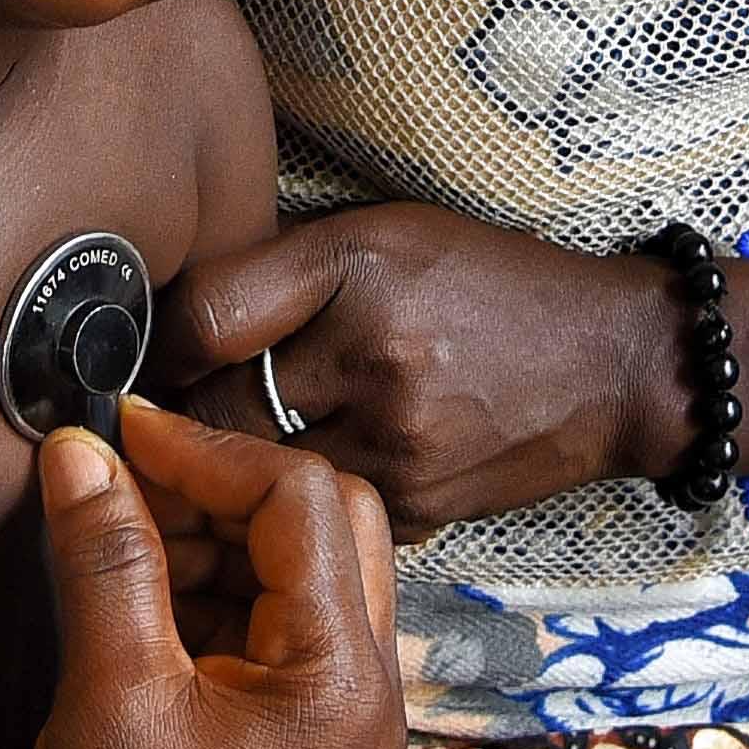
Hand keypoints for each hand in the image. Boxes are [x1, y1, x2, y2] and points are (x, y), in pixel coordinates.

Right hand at [13, 401, 400, 748]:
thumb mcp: (113, 694)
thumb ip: (107, 561)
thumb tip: (81, 452)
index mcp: (346, 680)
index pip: (304, 505)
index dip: (208, 452)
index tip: (122, 428)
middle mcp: (360, 692)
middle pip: (322, 526)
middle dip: (222, 483)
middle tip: (124, 466)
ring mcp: (327, 717)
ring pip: (291, 568)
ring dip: (206, 529)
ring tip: (111, 520)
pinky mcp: (284, 737)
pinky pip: (259, 621)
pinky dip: (198, 583)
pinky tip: (126, 576)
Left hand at [162, 201, 680, 532]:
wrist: (615, 365)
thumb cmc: (485, 284)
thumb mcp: (383, 234)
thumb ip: (278, 273)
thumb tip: (170, 325)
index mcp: (360, 274)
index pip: (205, 320)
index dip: (156, 345)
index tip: (132, 362)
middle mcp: (377, 363)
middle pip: (220, 414)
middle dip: (176, 425)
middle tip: (144, 430)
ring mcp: (399, 448)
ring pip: (262, 477)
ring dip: (225, 476)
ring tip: (202, 468)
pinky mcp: (417, 512)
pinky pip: (318, 514)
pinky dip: (294, 507)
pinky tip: (281, 499)